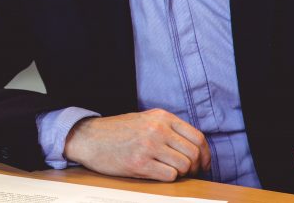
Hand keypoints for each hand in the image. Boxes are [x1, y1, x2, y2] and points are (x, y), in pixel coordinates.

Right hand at [64, 108, 210, 181]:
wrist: (88, 138)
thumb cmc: (116, 132)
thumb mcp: (145, 120)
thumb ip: (167, 128)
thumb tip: (194, 148)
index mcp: (161, 117)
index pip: (197, 137)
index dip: (205, 154)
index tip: (203, 163)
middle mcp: (157, 129)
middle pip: (194, 153)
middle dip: (195, 167)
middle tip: (188, 172)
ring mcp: (149, 146)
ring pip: (184, 165)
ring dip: (181, 173)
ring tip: (170, 171)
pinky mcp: (140, 163)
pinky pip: (169, 175)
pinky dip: (168, 177)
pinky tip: (157, 173)